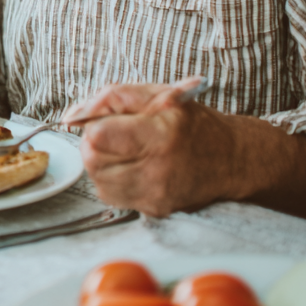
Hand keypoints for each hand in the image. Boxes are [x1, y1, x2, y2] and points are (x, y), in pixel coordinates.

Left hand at [64, 81, 236, 216]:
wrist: (233, 160)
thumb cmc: (192, 124)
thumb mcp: (156, 95)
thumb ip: (110, 98)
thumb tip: (72, 116)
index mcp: (158, 135)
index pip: (97, 137)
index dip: (92, 125)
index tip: (103, 120)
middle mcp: (156, 170)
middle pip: (92, 160)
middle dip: (94, 144)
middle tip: (113, 135)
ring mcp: (155, 195)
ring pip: (97, 180)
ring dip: (101, 163)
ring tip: (125, 151)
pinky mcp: (153, 210)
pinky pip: (111, 195)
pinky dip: (112, 180)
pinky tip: (132, 167)